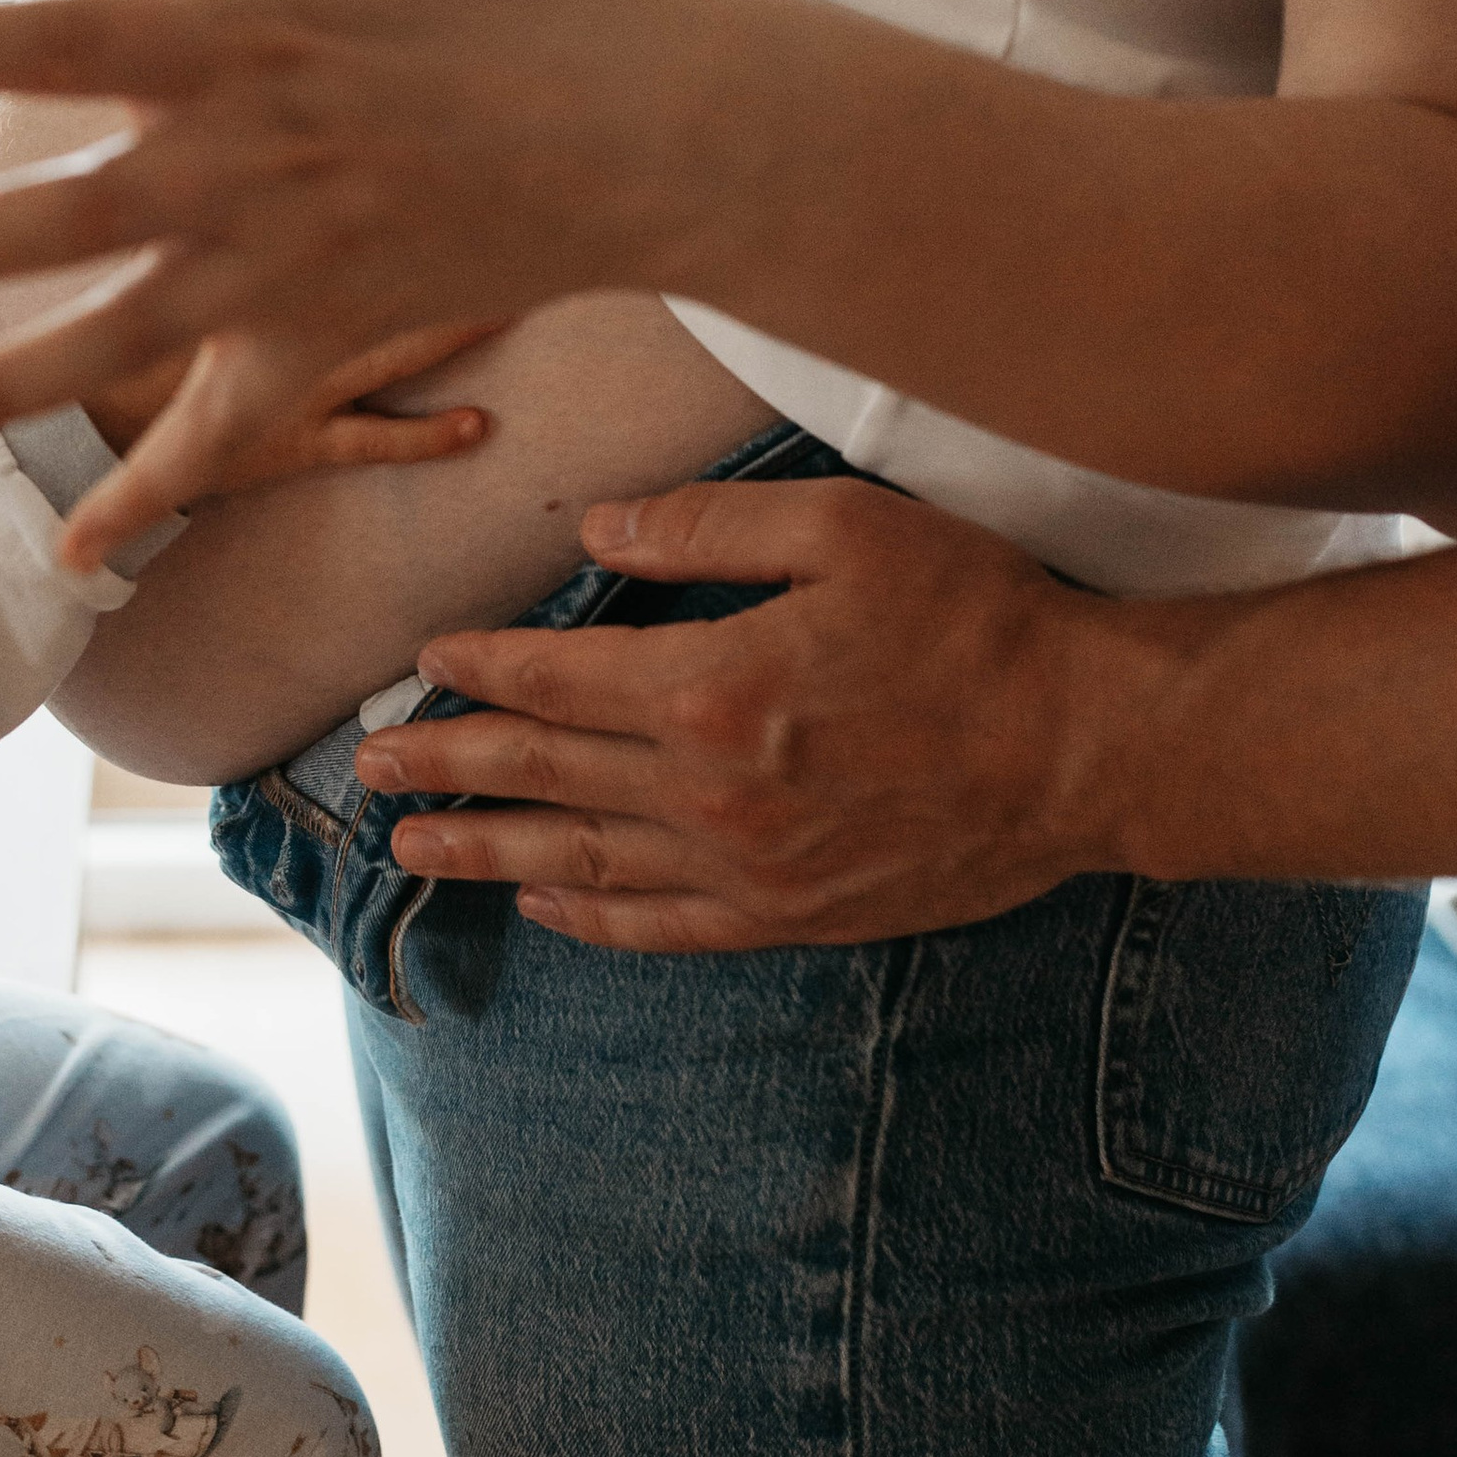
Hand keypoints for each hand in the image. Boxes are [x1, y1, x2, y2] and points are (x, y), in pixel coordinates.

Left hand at [0, 0, 686, 560]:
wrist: (666, 123)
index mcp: (237, 36)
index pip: (48, 45)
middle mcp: (237, 165)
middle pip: (41, 222)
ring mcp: (280, 270)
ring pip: (98, 345)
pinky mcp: (329, 341)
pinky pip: (220, 435)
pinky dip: (146, 496)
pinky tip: (68, 552)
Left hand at [349, 477, 1147, 946]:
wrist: (1089, 748)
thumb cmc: (977, 619)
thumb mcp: (844, 528)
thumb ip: (705, 528)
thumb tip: (597, 532)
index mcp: (712, 691)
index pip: (556, 681)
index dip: (481, 668)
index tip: (423, 657)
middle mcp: (710, 794)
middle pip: (543, 776)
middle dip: (446, 763)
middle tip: (367, 761)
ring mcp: (748, 869)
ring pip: (581, 862)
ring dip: (487, 849)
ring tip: (412, 844)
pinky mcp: (793, 918)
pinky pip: (661, 928)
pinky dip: (590, 917)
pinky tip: (542, 902)